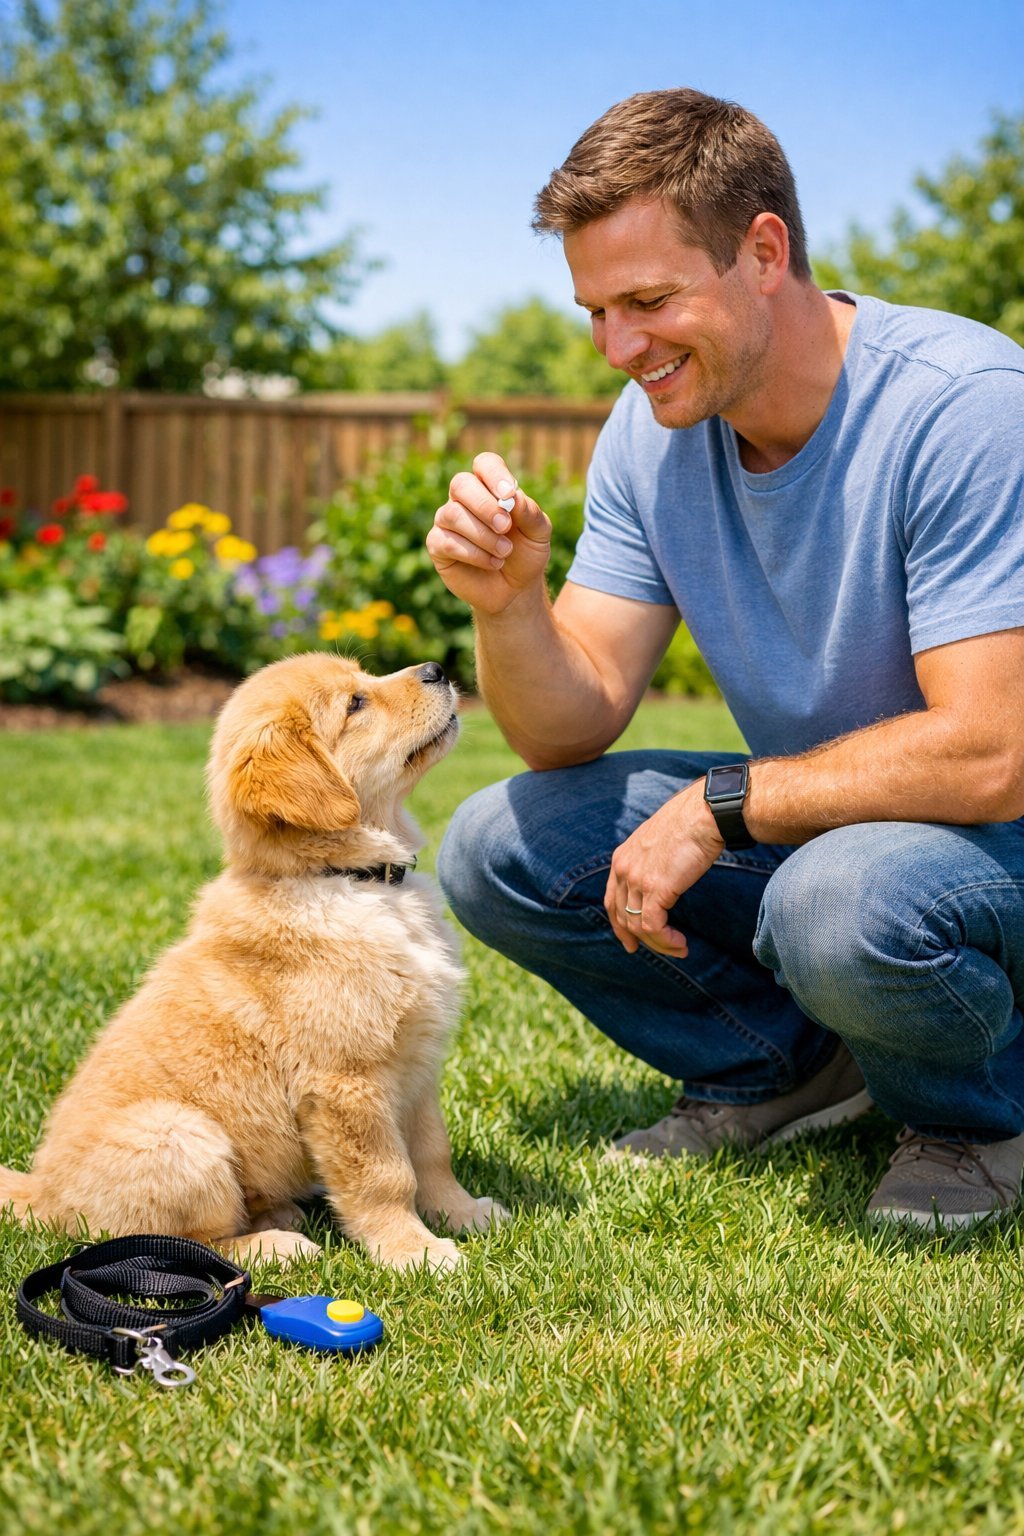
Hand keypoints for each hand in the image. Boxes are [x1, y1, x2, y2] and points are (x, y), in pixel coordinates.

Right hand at [426, 451, 551, 614]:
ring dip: (483, 535)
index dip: (494, 475)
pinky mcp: (437, 545)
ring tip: (505, 552)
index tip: (509, 494)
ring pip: (453, 514)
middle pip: (461, 484)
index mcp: (490, 488)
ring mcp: (447, 521)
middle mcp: (464, 499)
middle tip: (505, 527)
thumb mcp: (539, 533)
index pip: (484, 464)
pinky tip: (493, 563)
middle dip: (485, 505)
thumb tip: (512, 497)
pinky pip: (446, 541)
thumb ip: (530, 512)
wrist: (515, 589)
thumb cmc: (526, 554)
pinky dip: (473, 553)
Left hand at [604, 782, 724, 956]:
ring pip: (638, 926)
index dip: (619, 925)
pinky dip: (666, 940)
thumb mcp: (660, 842)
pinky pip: (653, 927)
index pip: (612, 900)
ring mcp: (637, 879)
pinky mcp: (655, 889)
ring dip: (660, 944)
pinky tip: (680, 943)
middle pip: (623, 917)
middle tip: (664, 949)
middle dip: (641, 939)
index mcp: (622, 857)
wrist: (704, 814)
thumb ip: (652, 861)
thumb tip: (664, 878)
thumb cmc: (691, 823)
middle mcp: (623, 869)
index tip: (631, 942)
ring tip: (680, 948)